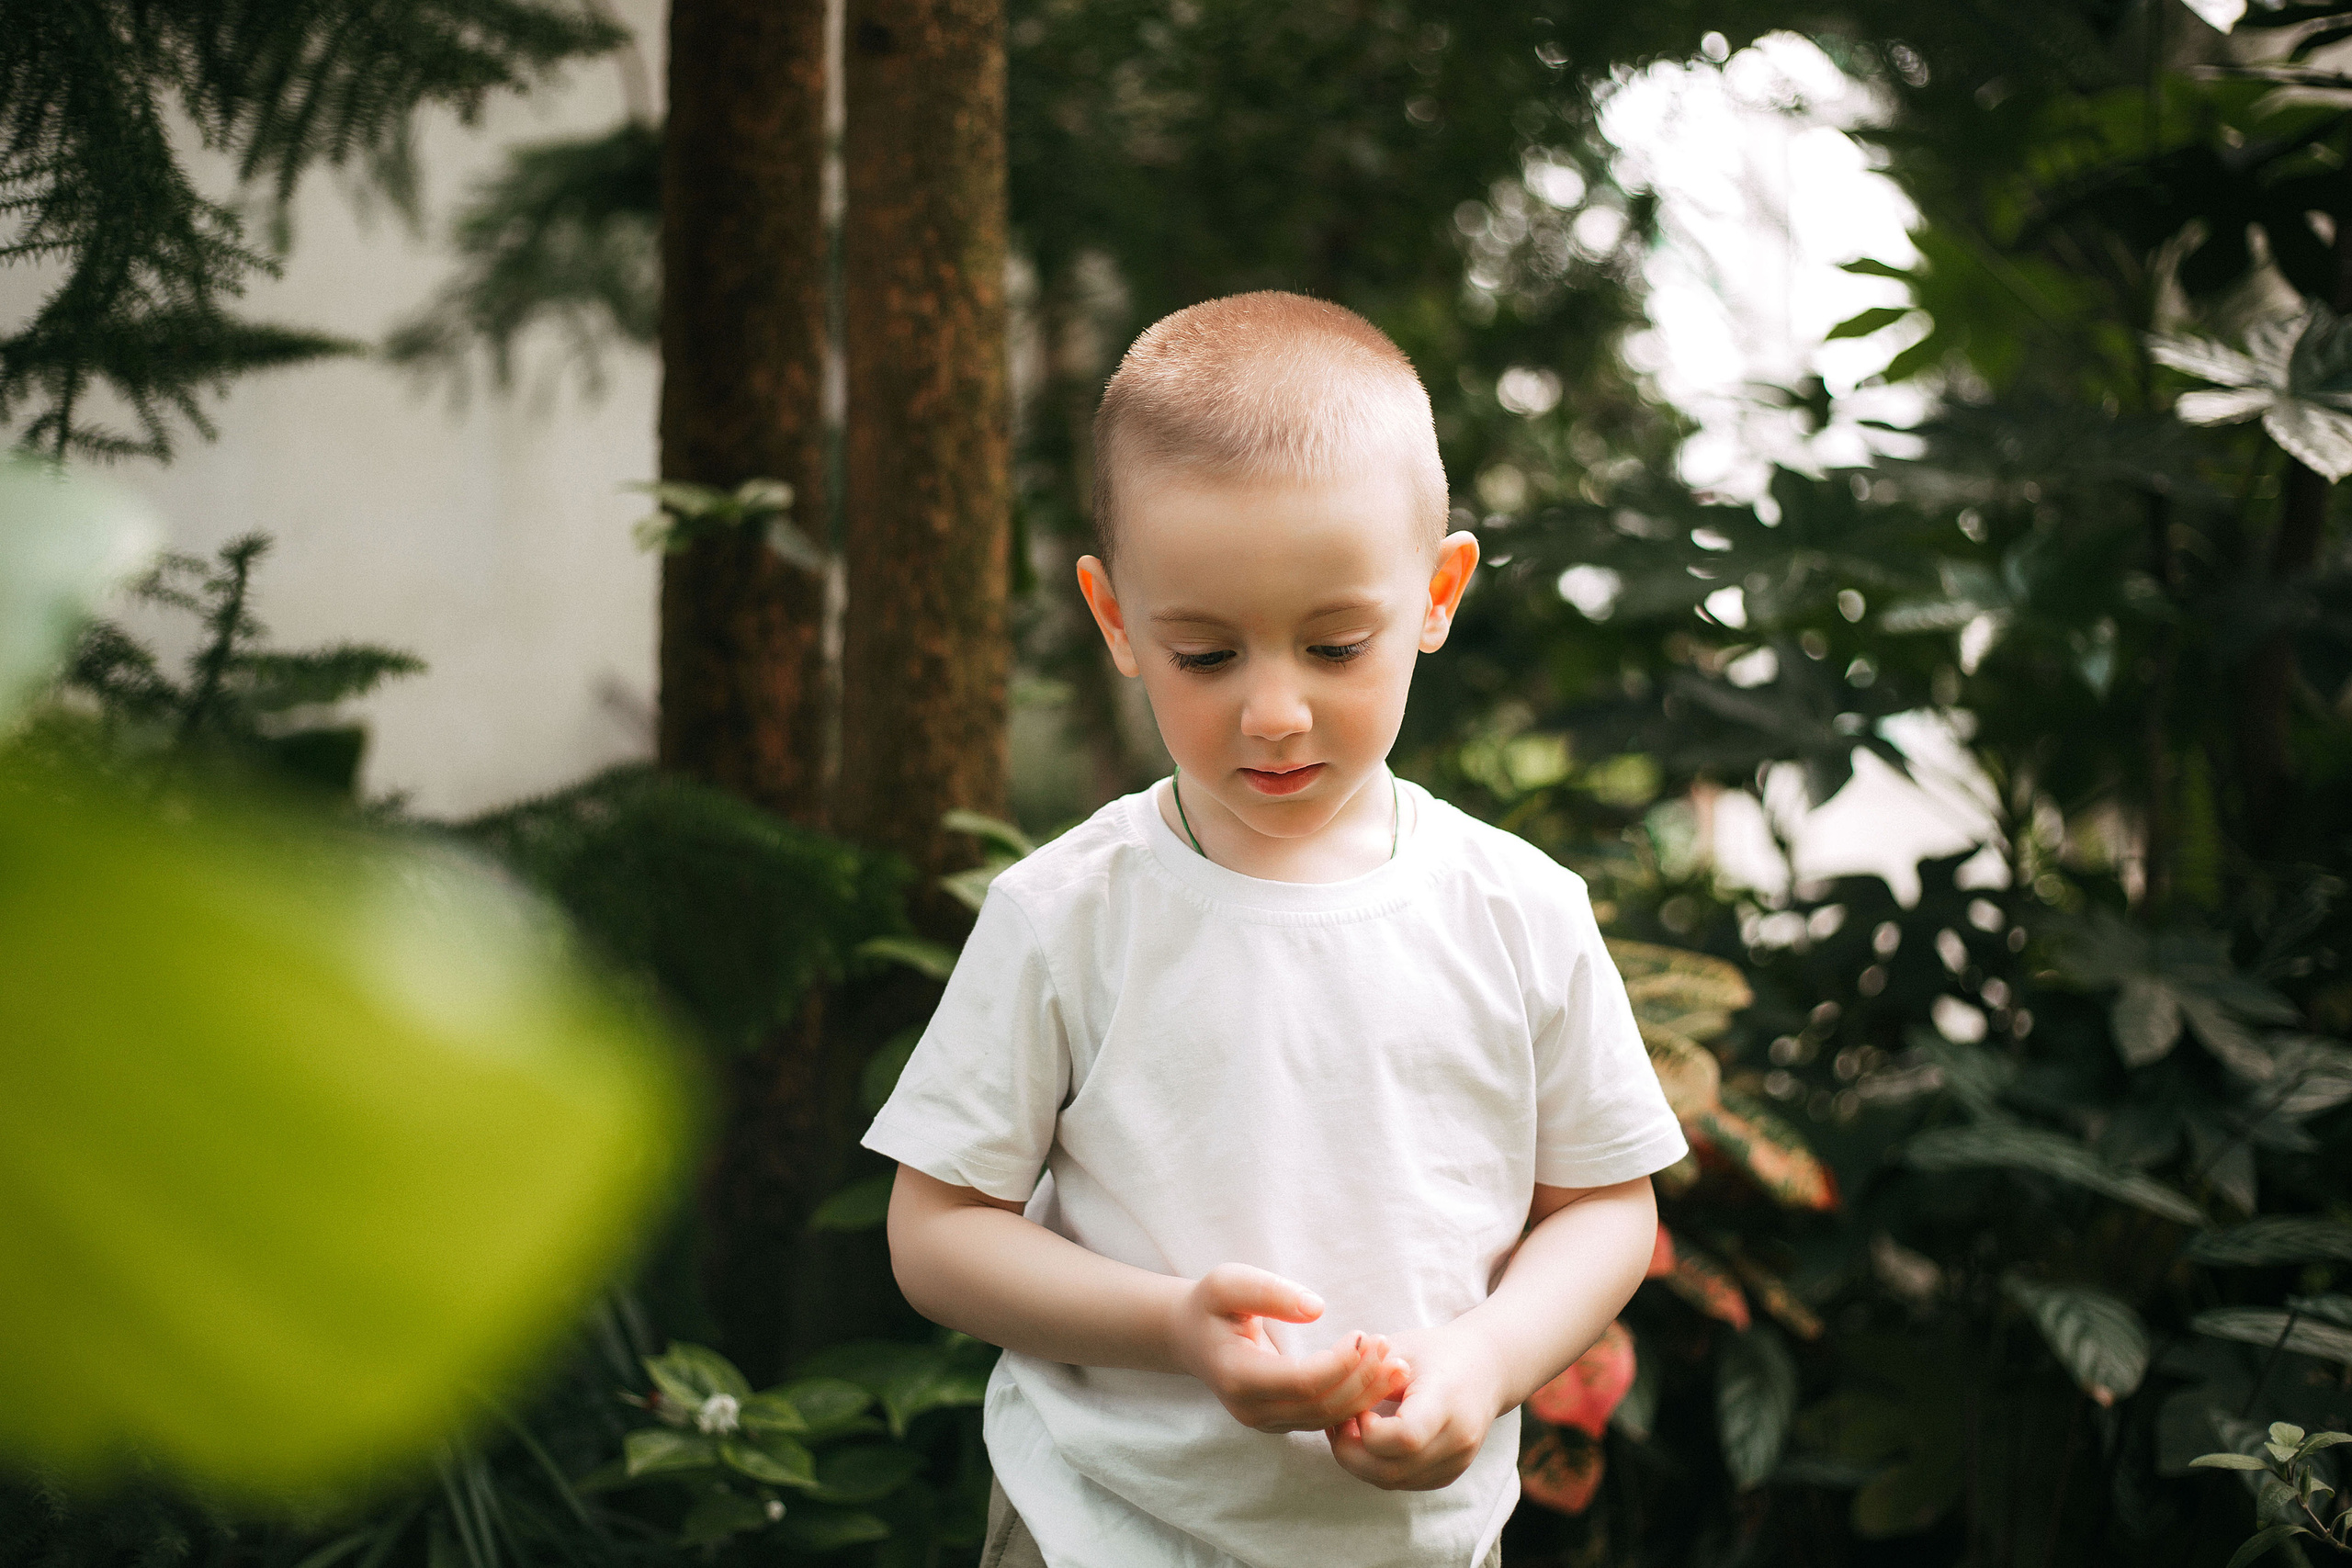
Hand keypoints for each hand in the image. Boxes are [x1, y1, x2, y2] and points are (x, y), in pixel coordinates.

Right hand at [1167, 1264, 1409, 1432]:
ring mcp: (1265, 1422)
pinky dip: (1355, 1400)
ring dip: (1365, 1393)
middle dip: (1361, 1379)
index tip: (1367, 1335)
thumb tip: (1317, 1308)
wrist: (1190, 1336)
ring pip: (1327, 1418)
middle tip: (1390, 1347)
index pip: (1302, 1381)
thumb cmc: (1212, 1304)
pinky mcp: (1281, 1422)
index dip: (1341, 1363)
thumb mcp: (1229, 1283)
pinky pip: (1324, 1418)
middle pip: (1320, 1405)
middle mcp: (1251, 1410)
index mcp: (1236, 1376)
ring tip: (1395, 1364)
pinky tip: (1378, 1377)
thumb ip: (1270, 1293)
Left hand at [1325, 1322, 1506, 1489]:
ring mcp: (1455, 1462)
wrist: (1487, 1368)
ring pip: (1392, 1482)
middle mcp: (1457, 1439)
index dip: (1369, 1430)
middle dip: (1351, 1451)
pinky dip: (1376, 1467)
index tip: (1357, 1408)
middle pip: (1391, 1470)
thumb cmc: (1437, 1351)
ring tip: (1347, 1428)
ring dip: (1359, 1462)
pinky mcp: (1447, 1474)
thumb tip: (1321, 1385)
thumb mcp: (1402, 1346)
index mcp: (1447, 1401)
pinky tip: (1366, 1440)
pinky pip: (1401, 1483)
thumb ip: (1365, 1368)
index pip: (1405, 1437)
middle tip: (1337, 1422)